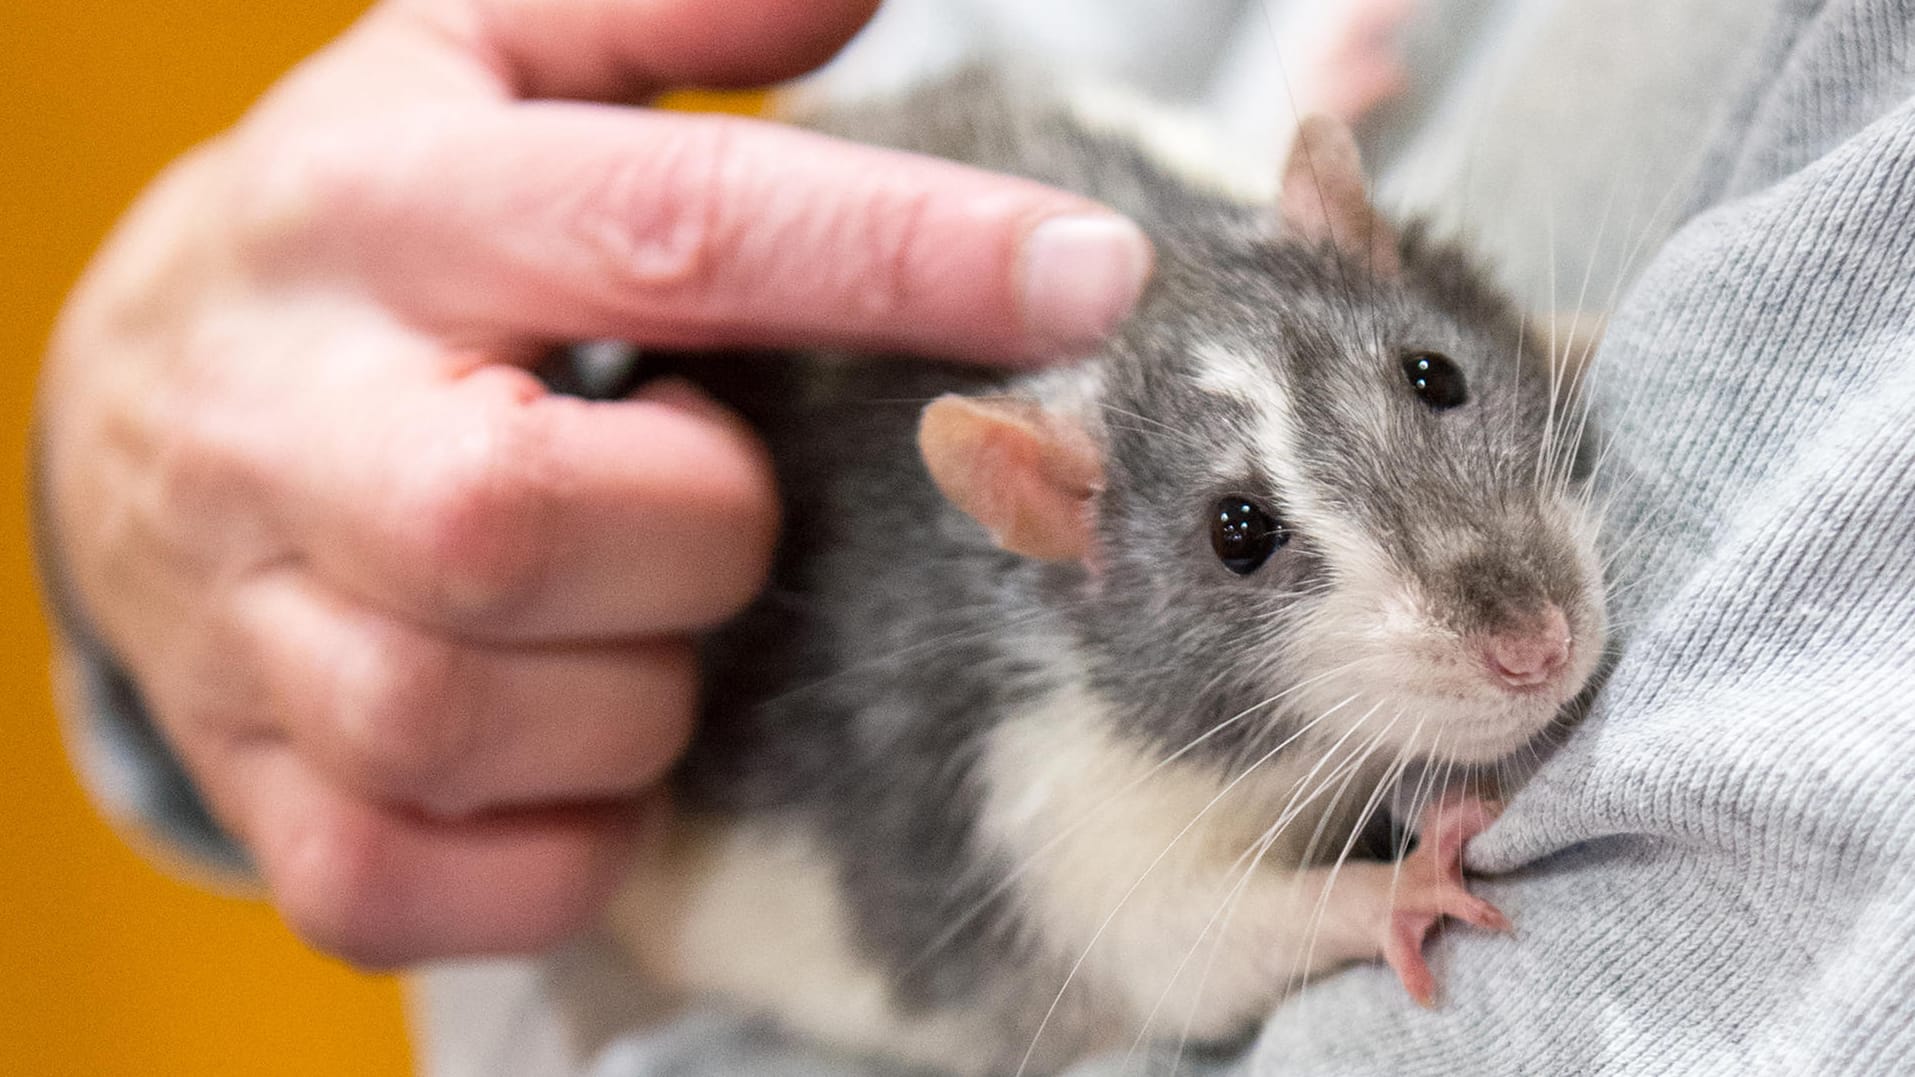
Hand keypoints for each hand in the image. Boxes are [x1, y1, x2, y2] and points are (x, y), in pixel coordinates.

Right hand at [37, 0, 1150, 965]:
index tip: (1087, 277)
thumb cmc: (364, 254)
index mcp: (372, 213)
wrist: (121, 428)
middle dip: (694, 524)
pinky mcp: (258, 794)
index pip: (659, 229)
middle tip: (706, 487)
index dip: (893, 255)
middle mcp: (280, 422)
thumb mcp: (474, 74)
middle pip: (513, 518)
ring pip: (460, 720)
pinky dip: (549, 838)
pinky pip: (413, 877)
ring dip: (627, 690)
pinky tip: (568, 741)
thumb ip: (663, 13)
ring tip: (626, 607)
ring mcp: (240, 628)